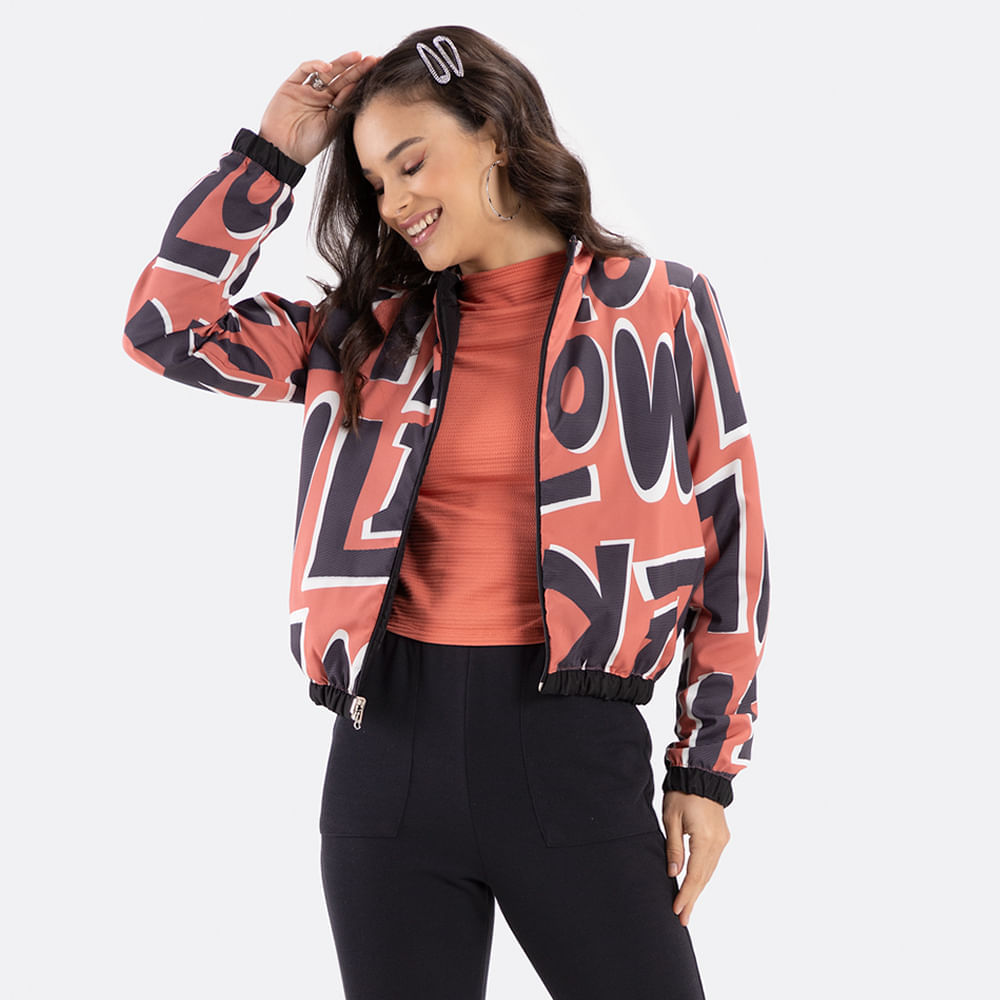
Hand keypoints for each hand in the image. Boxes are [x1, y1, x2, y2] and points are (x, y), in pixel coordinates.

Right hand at [258, 52, 379, 165]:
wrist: (283, 151)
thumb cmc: (308, 145)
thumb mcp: (332, 126)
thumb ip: (343, 106)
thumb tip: (359, 88)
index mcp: (332, 109)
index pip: (350, 90)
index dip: (363, 80)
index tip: (379, 72)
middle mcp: (320, 97)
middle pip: (341, 78)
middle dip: (356, 68)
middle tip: (373, 59)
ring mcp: (306, 90)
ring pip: (325, 71)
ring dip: (341, 63)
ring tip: (357, 56)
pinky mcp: (291, 85)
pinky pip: (304, 70)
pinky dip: (315, 66)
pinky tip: (328, 68)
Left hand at [662, 790, 729, 925]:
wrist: (700, 774)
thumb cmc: (681, 793)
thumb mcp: (671, 818)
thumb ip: (673, 848)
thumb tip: (673, 874)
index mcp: (704, 838)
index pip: (694, 874)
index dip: (686, 894)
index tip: (677, 910)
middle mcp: (717, 842)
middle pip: (704, 877)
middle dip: (692, 898)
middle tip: (682, 918)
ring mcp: (722, 840)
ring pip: (710, 871)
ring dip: (698, 889)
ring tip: (687, 907)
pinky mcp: (722, 837)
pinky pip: (712, 862)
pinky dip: (703, 875)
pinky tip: (695, 885)